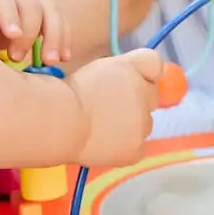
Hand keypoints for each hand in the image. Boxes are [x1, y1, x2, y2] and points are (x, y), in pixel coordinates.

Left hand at [0, 0, 65, 66]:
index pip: (3, 0)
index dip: (10, 17)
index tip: (13, 36)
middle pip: (33, 4)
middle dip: (33, 32)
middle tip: (20, 58)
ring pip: (52, 10)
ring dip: (56, 35)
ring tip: (52, 60)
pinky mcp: (41, 10)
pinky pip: (58, 18)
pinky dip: (64, 36)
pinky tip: (63, 56)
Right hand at [67, 48, 162, 168]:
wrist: (60, 123)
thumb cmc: (69, 94)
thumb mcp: (99, 68)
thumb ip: (127, 67)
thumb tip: (149, 75)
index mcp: (133, 69)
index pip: (153, 64)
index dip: (142, 73)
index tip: (127, 82)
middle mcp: (144, 94)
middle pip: (151, 97)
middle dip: (136, 100)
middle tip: (107, 108)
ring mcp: (142, 125)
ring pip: (143, 124)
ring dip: (130, 125)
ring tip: (101, 128)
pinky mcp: (136, 150)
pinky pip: (136, 148)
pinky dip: (123, 148)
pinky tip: (103, 144)